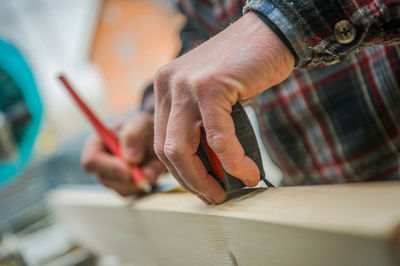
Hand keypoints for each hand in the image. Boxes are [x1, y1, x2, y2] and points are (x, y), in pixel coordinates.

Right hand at [81, 112, 165, 195]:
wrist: (155, 139)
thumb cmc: (142, 128)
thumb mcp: (140, 124)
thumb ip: (133, 136)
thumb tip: (130, 160)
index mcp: (96, 145)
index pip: (90, 162)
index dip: (107, 167)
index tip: (127, 169)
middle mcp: (101, 165)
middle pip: (106, 181)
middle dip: (129, 179)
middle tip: (150, 171)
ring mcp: (112, 179)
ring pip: (123, 190)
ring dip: (142, 180)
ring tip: (155, 164)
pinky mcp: (126, 188)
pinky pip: (135, 193)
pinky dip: (149, 183)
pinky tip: (155, 169)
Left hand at [153, 12, 293, 203]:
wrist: (269, 35)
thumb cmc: (245, 70)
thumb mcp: (215, 101)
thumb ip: (204, 130)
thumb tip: (211, 170)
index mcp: (165, 89)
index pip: (161, 141)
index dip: (179, 172)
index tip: (199, 188)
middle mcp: (168, 85)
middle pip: (166, 149)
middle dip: (190, 181)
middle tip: (213, 196)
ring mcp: (185, 84)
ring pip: (182, 149)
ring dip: (204, 179)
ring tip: (226, 191)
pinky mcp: (209, 86)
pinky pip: (218, 138)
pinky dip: (233, 162)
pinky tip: (248, 172)